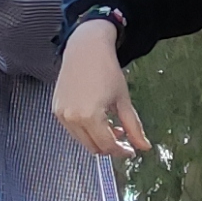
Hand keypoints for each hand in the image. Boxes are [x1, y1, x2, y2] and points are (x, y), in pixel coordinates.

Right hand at [52, 18, 151, 158]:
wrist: (86, 49)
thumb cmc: (106, 70)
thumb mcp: (124, 101)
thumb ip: (134, 127)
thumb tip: (144, 147)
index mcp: (90, 116)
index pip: (107, 146)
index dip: (121, 151)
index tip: (131, 150)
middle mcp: (72, 118)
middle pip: (93, 148)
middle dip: (110, 147)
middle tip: (123, 138)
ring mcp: (62, 115)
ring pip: (82, 141)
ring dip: (98, 139)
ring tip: (111, 125)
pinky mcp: (57, 110)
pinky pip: (73, 130)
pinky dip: (86, 130)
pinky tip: (97, 118)